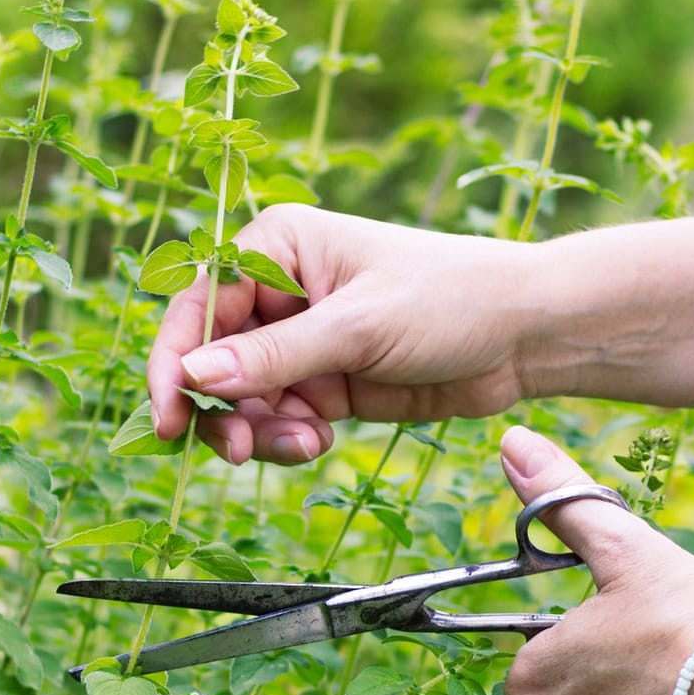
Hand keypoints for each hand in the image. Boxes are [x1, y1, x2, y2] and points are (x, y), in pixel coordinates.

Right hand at [146, 204, 541, 464]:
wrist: (523, 337)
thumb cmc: (449, 299)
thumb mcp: (358, 327)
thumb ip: (274, 356)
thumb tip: (192, 375)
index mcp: (278, 245)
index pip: (198, 304)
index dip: (174, 362)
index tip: (170, 416)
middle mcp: (280, 291)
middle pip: (210, 360)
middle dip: (221, 408)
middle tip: (237, 449)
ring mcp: (301, 342)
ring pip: (242, 399)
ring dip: (259, 430)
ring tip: (304, 444)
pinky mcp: (325, 384)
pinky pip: (279, 419)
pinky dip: (288, 439)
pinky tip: (322, 441)